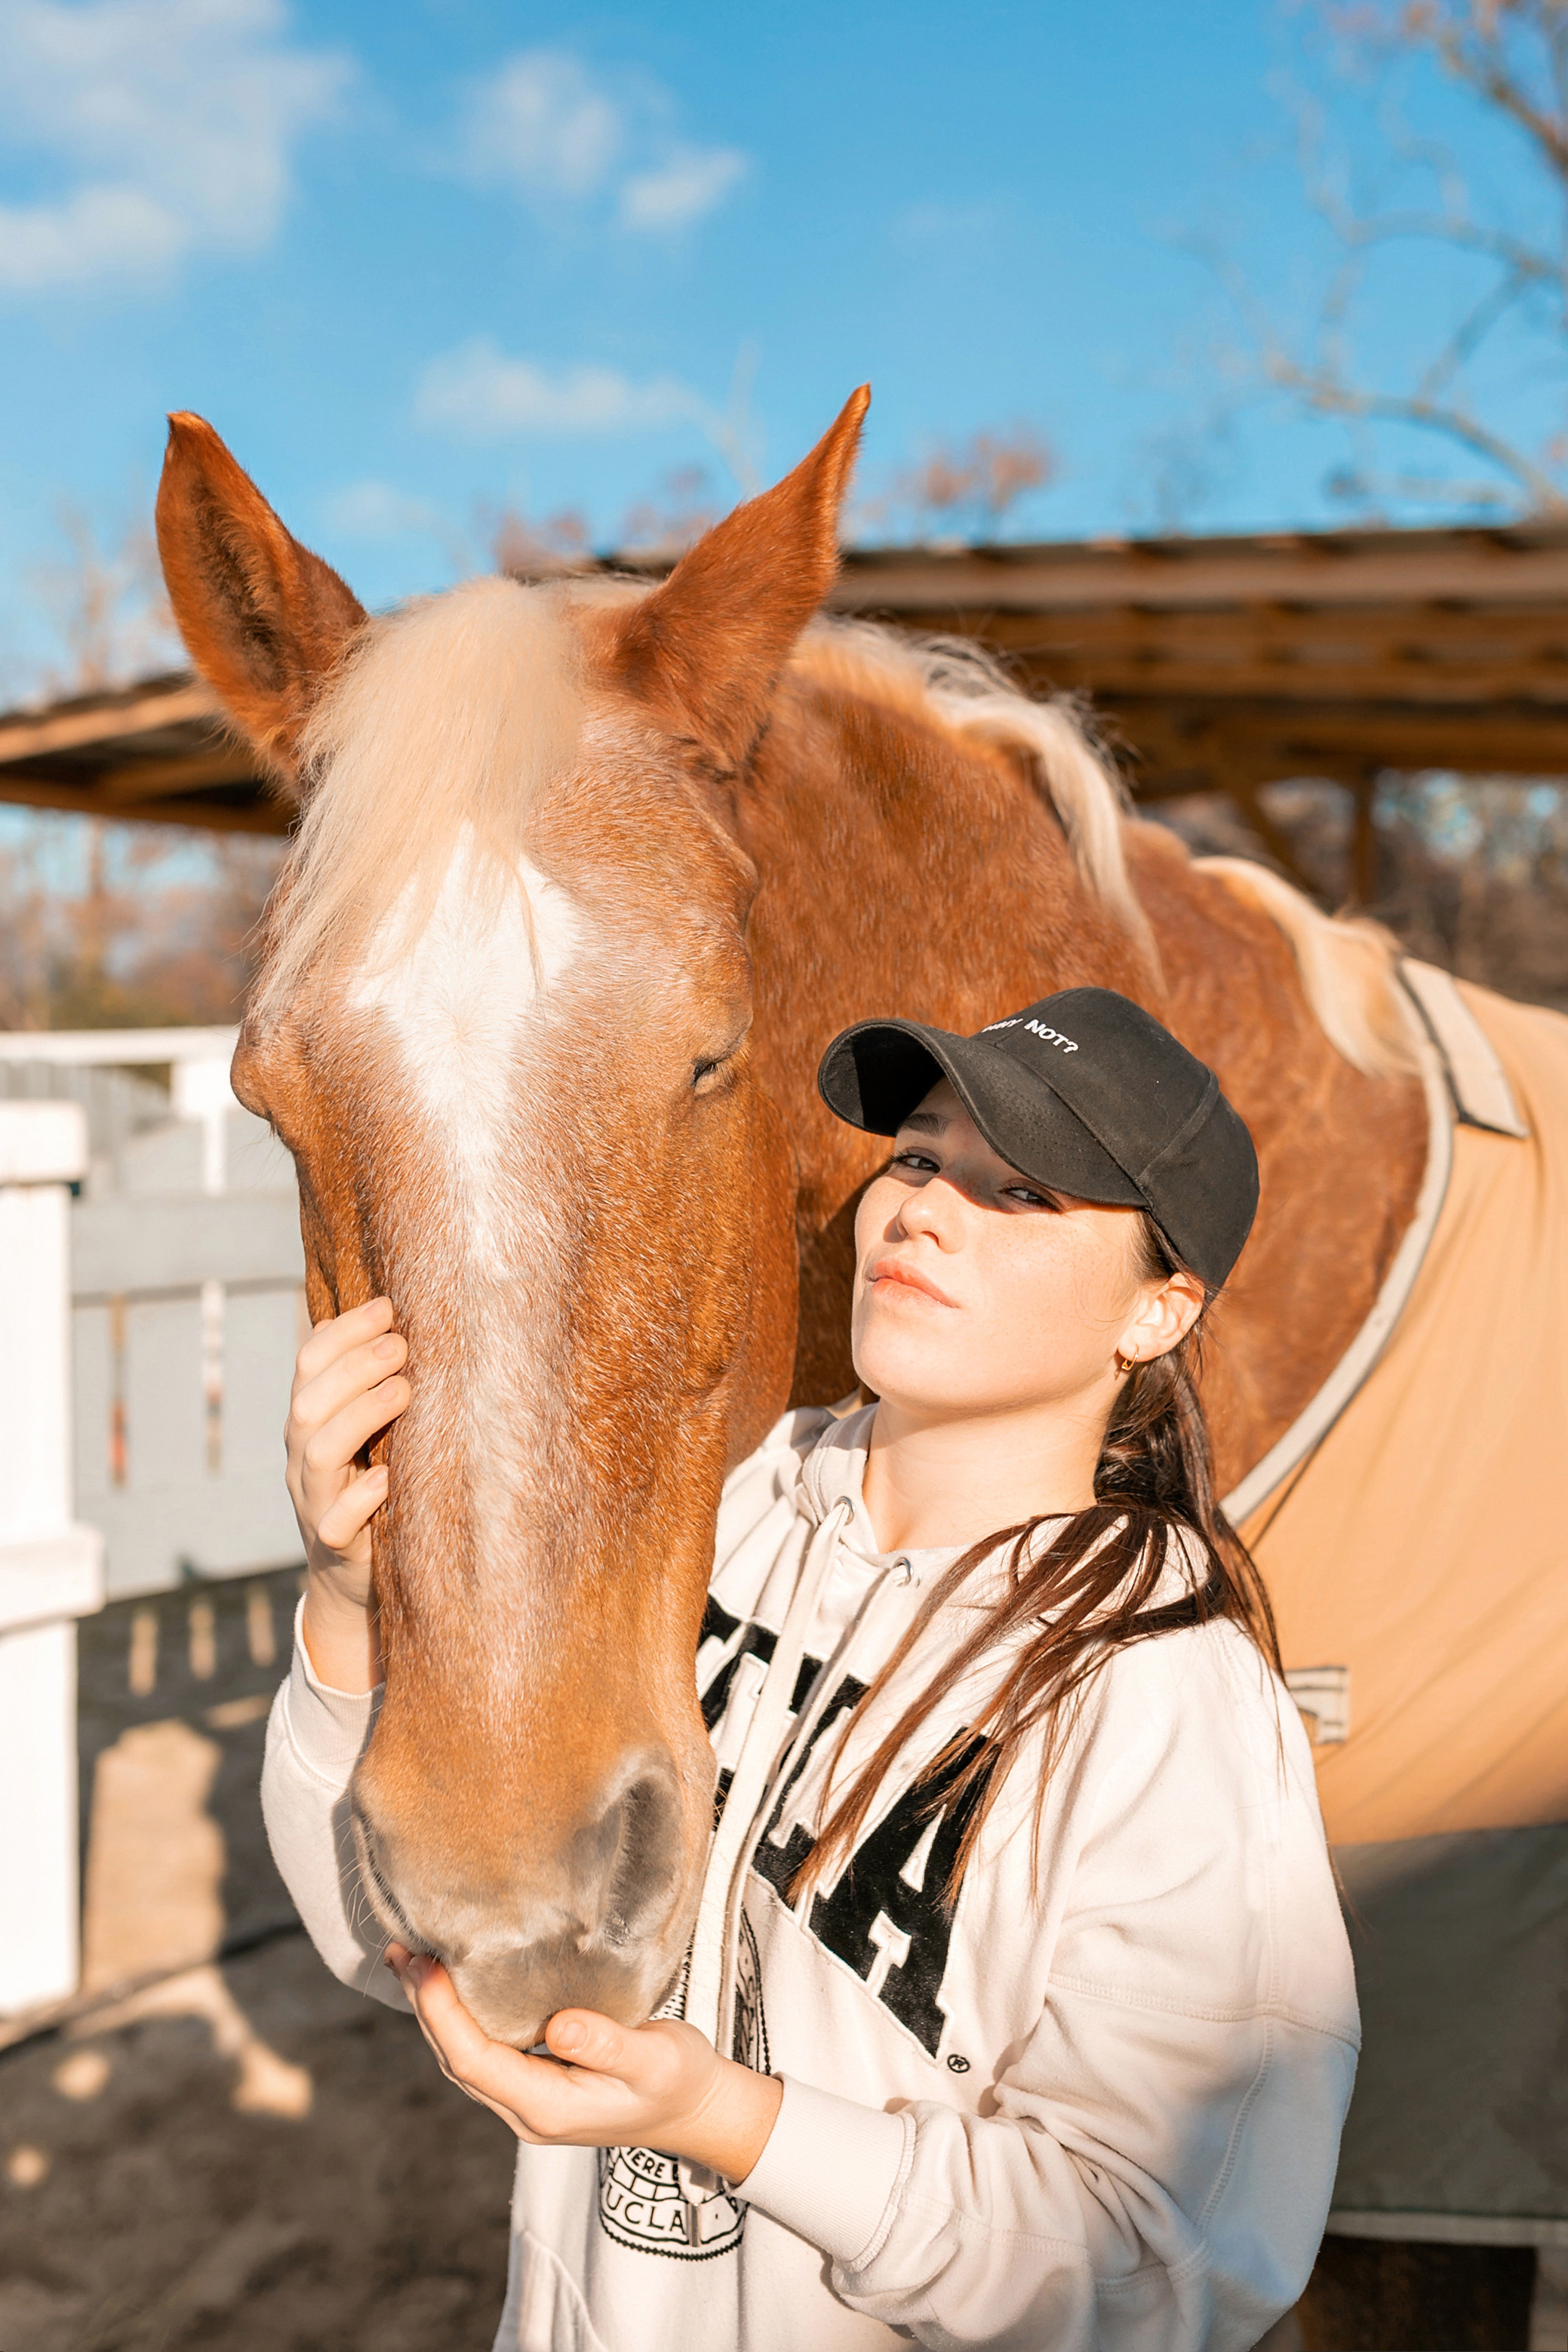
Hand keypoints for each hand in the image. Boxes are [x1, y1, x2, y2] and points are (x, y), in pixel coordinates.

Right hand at [285, 1298, 409, 1689]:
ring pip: (317, 1454)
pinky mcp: (336, 1546)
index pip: (308, 1364)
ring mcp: (314, 1502)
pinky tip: (389, 1476)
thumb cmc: (370, 1488)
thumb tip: (396, 1316)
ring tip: (403, 1391)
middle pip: (307, 1404)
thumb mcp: (366, 1433)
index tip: (387, 1306)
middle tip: (401, 1345)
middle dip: (353, 1366)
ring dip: (358, 1416)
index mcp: (310, 1422)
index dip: (343, 1332)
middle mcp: (304, 1459)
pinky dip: (361, 1496)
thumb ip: (370, 1385)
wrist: (351, 1579)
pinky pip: (335, 1522)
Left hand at [386, 1947, 783, 2186]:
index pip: (474, 2061)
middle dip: (425, 2007)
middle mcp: (526, 2111)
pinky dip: (459, 2018)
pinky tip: (453, 1987)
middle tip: (401, 1951)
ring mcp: (527, 2102)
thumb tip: (560, 2027)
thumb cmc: (679, 2081)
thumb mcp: (656, 2059)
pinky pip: (482, 2053)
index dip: (442, 2014)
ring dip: (435, 2012)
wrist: (695, 2110)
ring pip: (464, 2058)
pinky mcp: (535, 2084)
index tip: (425, 1966)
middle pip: (456, 2061)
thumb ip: (609, 2045)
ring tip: (412, 1961)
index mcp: (546, 2107)